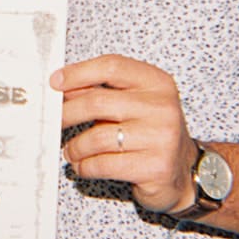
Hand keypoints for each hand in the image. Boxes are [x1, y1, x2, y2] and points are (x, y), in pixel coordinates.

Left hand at [54, 54, 197, 214]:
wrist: (183, 171)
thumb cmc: (152, 134)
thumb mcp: (134, 105)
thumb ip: (102, 93)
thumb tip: (62, 88)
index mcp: (157, 83)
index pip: (112, 66)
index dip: (79, 73)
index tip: (55, 82)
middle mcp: (162, 107)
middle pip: (98, 102)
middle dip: (67, 113)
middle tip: (55, 121)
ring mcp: (161, 138)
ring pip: (97, 138)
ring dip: (76, 147)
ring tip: (72, 150)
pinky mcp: (154, 167)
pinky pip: (104, 164)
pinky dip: (85, 166)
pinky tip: (84, 165)